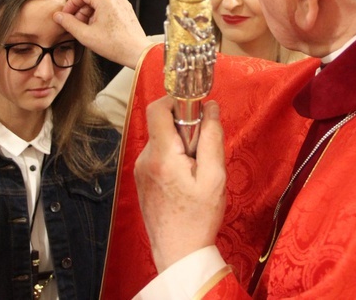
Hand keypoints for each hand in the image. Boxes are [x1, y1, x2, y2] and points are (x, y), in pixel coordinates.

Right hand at [53, 0, 152, 68]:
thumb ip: (69, 24)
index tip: (66, 15)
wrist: (137, 53)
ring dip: (89, 16)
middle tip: (76, 26)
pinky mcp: (126, 12)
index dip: (71, 4)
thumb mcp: (86, 35)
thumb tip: (59, 16)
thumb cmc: (116, 45)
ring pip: (99, 5)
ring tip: (88, 31)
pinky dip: (100, 18)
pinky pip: (109, 10)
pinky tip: (98, 31)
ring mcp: (123, 5)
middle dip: (80, 12)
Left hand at [134, 98, 225, 271]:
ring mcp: (140, 171)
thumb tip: (210, 107)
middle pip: (162, 125)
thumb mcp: (215, 177)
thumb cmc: (198, 219)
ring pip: (162, 141)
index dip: (177, 101)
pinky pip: (159, 156)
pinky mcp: (142, 180)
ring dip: (181, 147)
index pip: (157, 108)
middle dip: (186, 130)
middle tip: (202, 154)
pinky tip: (186, 183)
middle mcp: (144, 160)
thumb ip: (212, 137)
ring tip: (195, 174)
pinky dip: (174, 160)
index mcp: (161, 156)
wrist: (178, 255)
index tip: (196, 111)